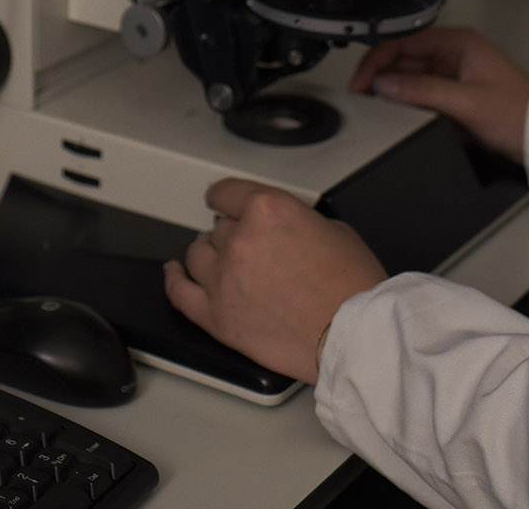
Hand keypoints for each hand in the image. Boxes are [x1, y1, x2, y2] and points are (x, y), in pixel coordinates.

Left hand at [162, 178, 386, 383]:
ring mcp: (224, 280)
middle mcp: (240, 240)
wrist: (355, 336)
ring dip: (209, 255)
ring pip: (197, 255)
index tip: (222, 201)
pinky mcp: (218, 317)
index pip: (227, 193)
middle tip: (251, 249)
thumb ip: (296, 221)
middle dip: (233, 235)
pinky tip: (174, 273)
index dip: (226, 198)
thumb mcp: (333, 230)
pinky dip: (173, 280)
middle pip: (218, 228)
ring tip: (220, 260)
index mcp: (268, 211)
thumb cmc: (353, 289)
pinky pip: (179, 293)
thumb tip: (283, 228)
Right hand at [349, 26, 528, 161]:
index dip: (376, 61)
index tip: (361, 82)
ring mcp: (454, 71)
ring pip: (409, 74)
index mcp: (457, 43)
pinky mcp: (455, 91)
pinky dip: (405, 97)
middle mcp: (454, 52)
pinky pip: (421, 89)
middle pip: (403, 57)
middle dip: (379, 74)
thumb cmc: (518, 113)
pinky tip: (395, 108)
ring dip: (390, 87)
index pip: (403, 43)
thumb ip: (421, 90)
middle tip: (360, 95)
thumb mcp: (465, 102)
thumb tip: (385, 85)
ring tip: (372, 102)